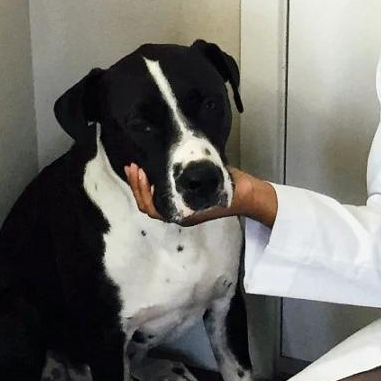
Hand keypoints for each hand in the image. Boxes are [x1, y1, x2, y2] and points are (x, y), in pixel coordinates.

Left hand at [123, 164, 277, 225]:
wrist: (248, 195)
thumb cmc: (231, 190)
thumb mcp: (211, 183)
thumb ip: (192, 179)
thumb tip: (174, 167)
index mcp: (183, 214)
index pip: (153, 208)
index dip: (143, 192)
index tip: (142, 172)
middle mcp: (179, 212)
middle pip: (148, 205)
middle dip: (137, 186)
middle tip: (132, 166)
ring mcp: (182, 206)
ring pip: (153, 200)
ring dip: (142, 185)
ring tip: (136, 168)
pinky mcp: (185, 199)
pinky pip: (162, 195)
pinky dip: (152, 184)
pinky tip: (151, 170)